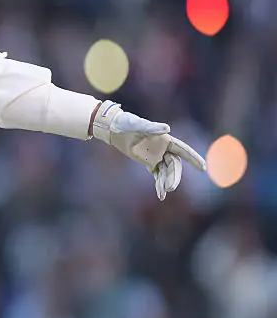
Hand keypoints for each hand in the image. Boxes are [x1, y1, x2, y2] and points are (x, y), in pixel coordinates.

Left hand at [91, 101, 206, 200]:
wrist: (113, 129)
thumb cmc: (125, 123)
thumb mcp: (135, 124)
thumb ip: (151, 127)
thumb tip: (167, 129)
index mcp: (165, 139)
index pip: (182, 150)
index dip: (193, 158)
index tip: (203, 168)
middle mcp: (163, 149)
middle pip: (174, 165)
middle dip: (174, 176)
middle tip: (170, 187)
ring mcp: (157, 156)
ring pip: (166, 172)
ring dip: (166, 182)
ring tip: (163, 192)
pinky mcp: (149, 163)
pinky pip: (157, 175)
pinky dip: (159, 184)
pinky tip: (160, 194)